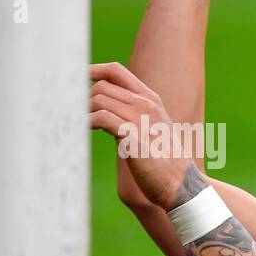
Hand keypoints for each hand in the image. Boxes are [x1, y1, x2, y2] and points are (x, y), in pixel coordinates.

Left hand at [89, 62, 192, 210]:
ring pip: (99, 99)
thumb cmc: (164, 162)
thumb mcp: (152, 130)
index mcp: (150, 99)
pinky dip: (87, 122)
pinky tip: (82, 131)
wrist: (182, 184)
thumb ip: (133, 117)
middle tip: (74, 113)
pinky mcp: (132, 136)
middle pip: (103, 85)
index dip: (93, 71)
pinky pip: (101, 118)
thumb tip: (105, 113)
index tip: (77, 77)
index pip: (116, 71)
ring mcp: (140, 119)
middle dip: (83, 97)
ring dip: (83, 111)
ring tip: (76, 124)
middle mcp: (146, 104)